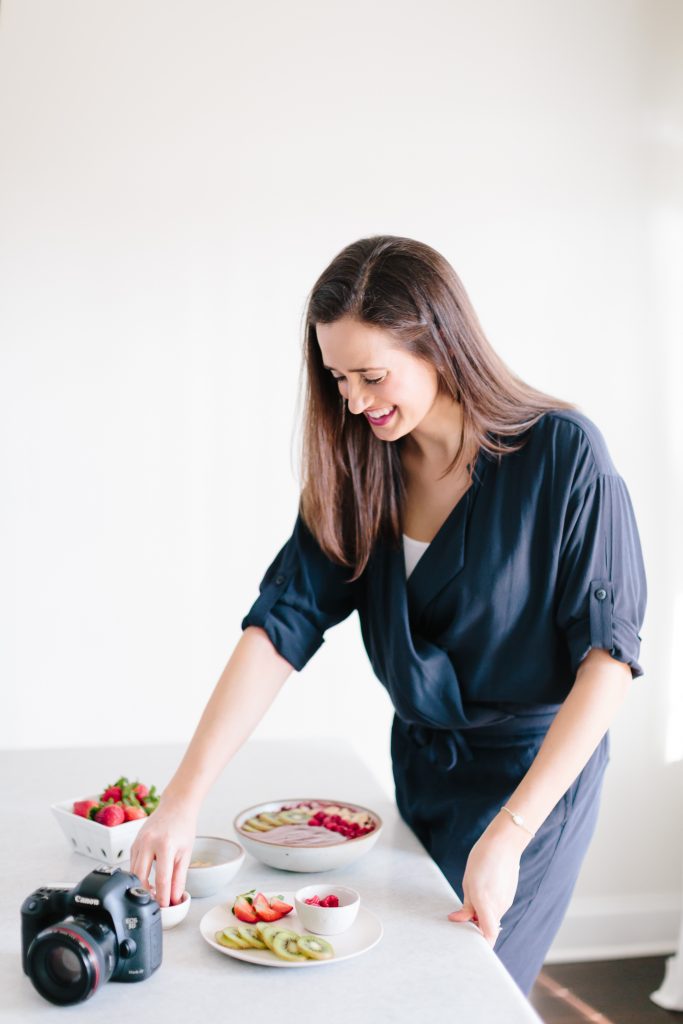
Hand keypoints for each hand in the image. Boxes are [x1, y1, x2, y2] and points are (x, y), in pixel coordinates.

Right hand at [129, 797, 197, 907]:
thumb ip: (179, 878)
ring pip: (133, 872)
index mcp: (165, 845)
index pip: (161, 879)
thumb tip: (174, 898)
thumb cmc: (182, 826)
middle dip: (146, 894)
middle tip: (155, 903)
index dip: (162, 897)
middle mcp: (148, 843)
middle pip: (140, 878)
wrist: (176, 806)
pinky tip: (148, 878)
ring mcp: (138, 842)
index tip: (164, 907)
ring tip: (153, 893)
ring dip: (141, 885)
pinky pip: (132, 864)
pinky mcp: (133, 843)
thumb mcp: (185, 853)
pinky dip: (139, 874)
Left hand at [447, 814, 526, 944]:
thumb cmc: (482, 859)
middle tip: (462, 917)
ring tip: (471, 897)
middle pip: (488, 928)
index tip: (470, 945)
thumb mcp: (468, 882)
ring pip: (492, 917)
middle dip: (476, 927)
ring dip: (482, 915)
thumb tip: (458, 920)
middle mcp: (498, 906)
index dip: (481, 944)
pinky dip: (489, 907)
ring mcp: (506, 901)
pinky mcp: (509, 896)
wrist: (504, 843)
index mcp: (485, 902)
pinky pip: (497, 908)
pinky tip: (482, 890)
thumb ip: (466, 906)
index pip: (489, 935)